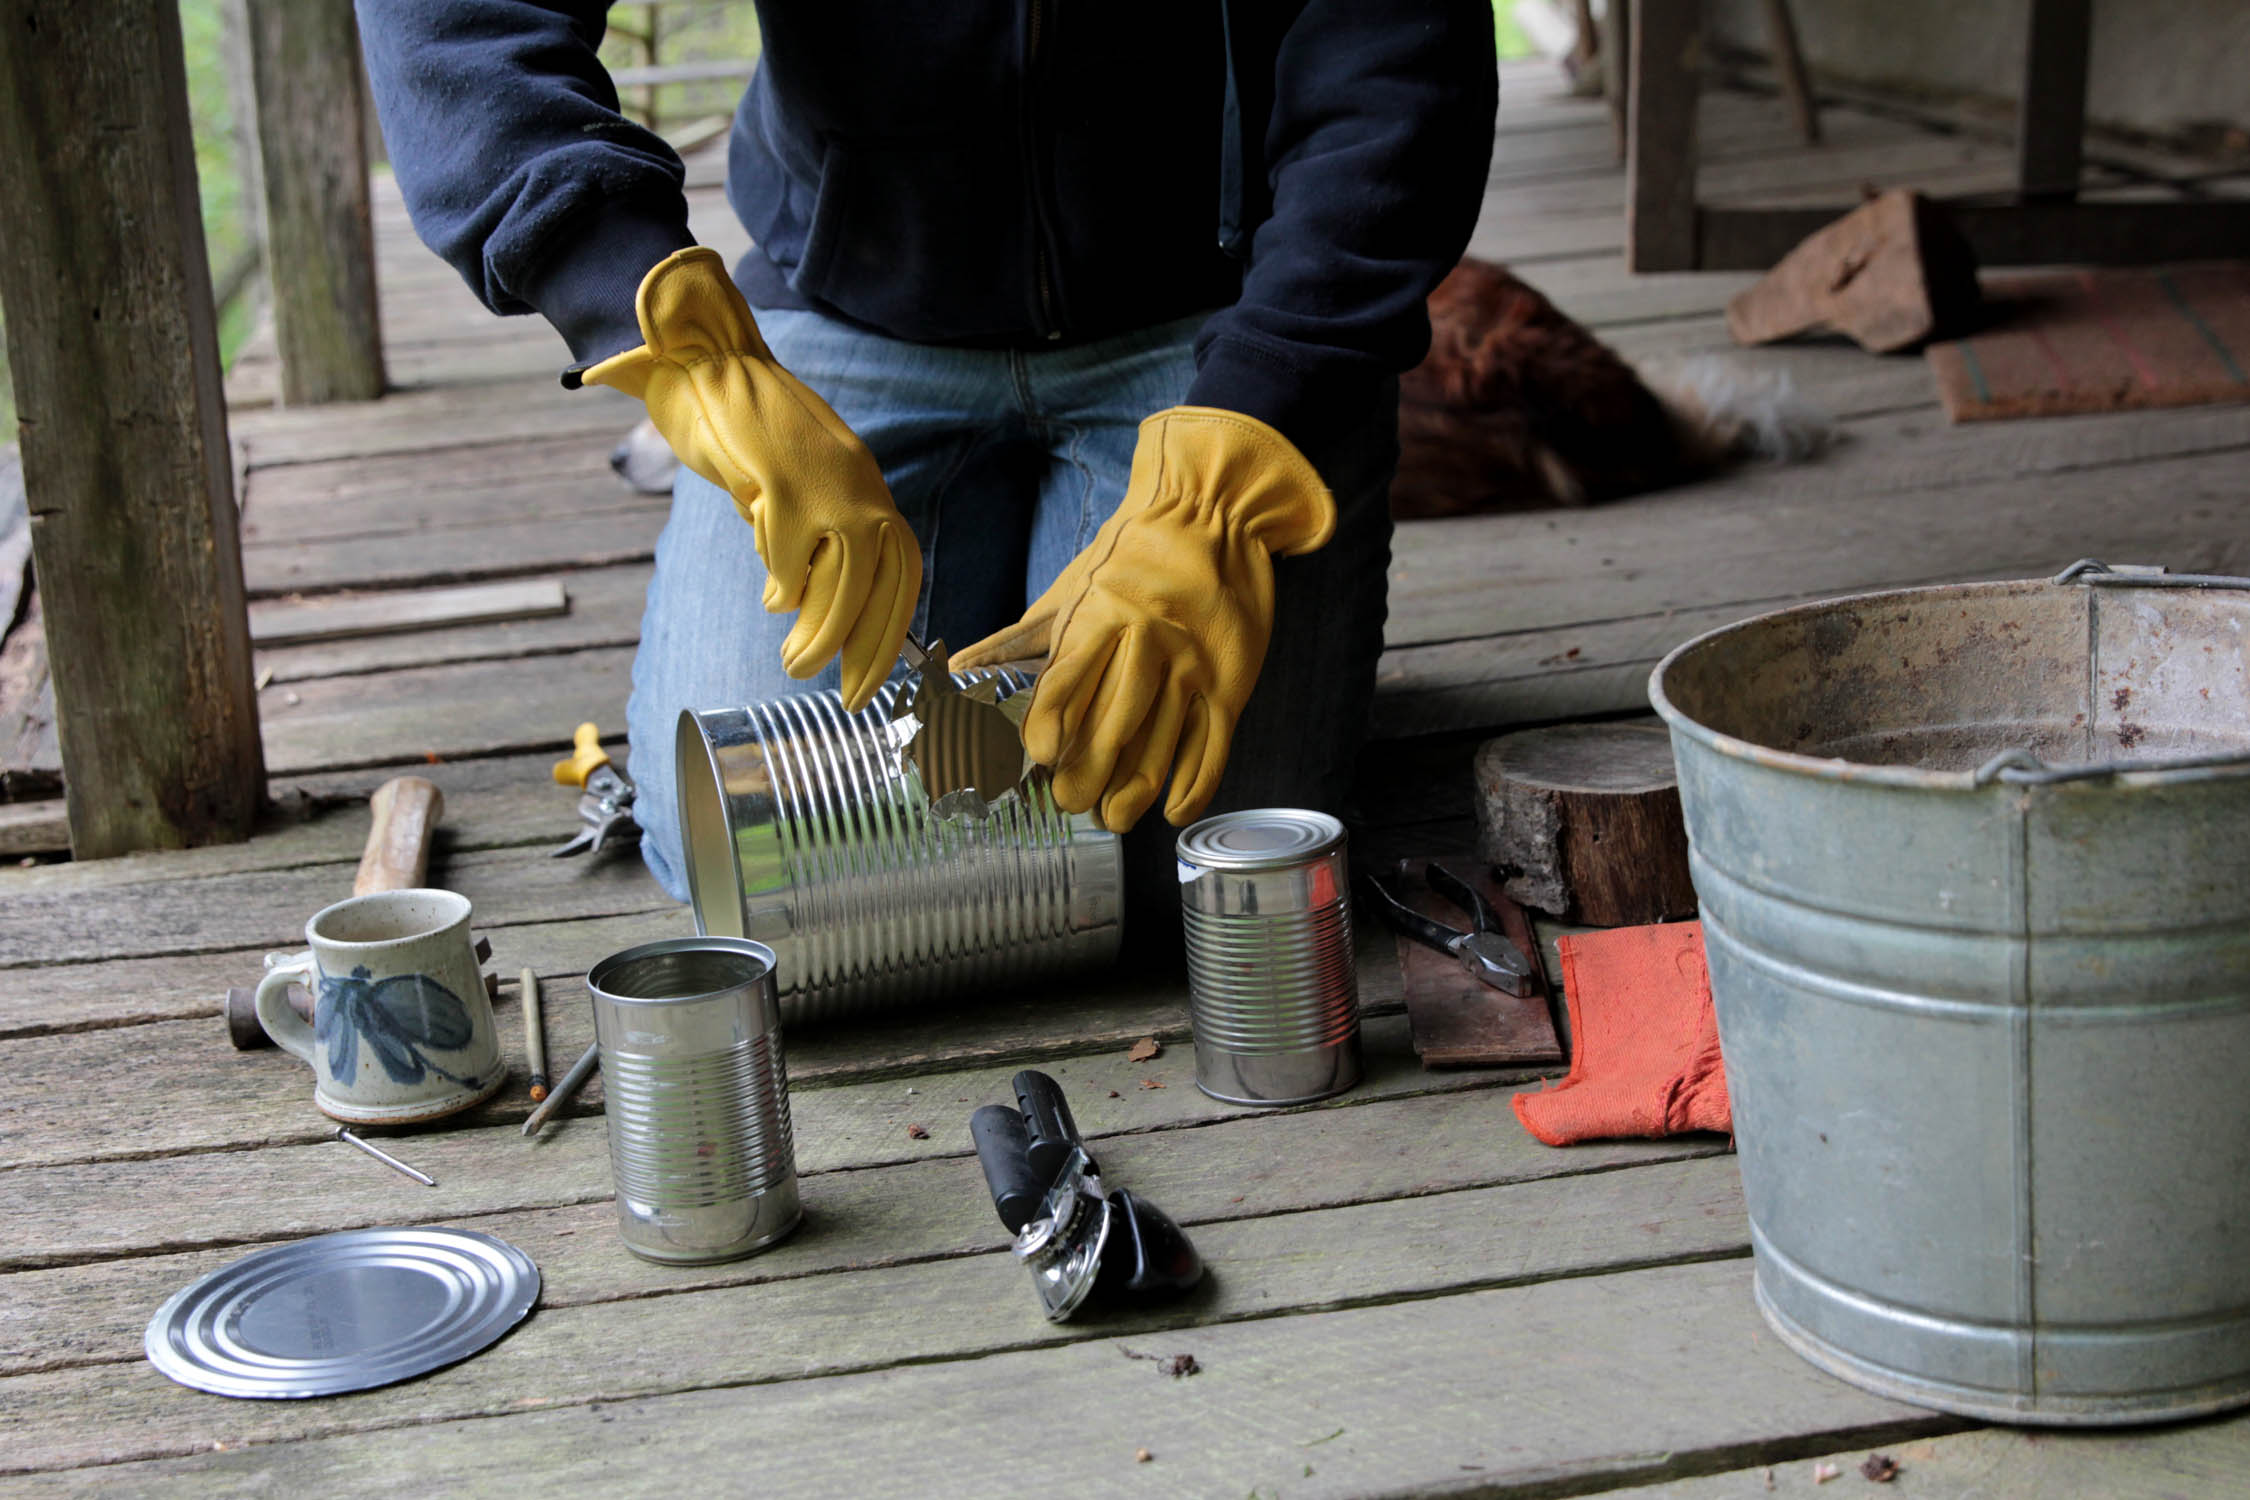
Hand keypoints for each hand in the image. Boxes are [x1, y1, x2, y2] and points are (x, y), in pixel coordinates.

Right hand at [580, 248, 918, 709]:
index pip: (901, 573)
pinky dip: (782, 585)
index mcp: (869, 490)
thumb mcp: (799, 488)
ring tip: (796, 664)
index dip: (891, 630)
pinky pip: (789, 557)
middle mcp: (862, 489)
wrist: (709, 365)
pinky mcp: (784, 483)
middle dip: (865, 649)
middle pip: (880, 587)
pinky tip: (771, 598)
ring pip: (840, 582)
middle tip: (846, 695)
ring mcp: (827, 485)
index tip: (873, 677)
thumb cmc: (747, 435)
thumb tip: (802, 604)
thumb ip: (813, 538)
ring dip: (821, 634)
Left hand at [952, 407, 1333, 831]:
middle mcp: (1147, 643)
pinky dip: (1191, 785)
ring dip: (1133, 792)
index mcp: (1101, 618)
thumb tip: (959, 665)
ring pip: (1161, 745)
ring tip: (1112, 817)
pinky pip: (1211, 745)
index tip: (1040, 757)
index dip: (1050, 726)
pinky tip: (1170, 810)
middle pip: (1112, 728)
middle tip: (1070, 804)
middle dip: (1087, 777)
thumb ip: (1020, 636)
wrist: (1211, 513)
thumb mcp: (1071, 589)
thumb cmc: (1130, 555)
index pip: (1066, 683)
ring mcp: (1193, 665)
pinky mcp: (1231, 680)